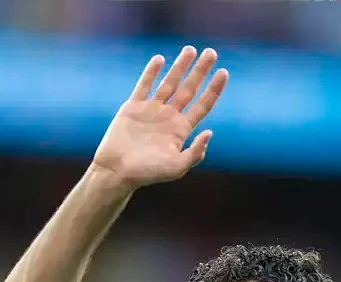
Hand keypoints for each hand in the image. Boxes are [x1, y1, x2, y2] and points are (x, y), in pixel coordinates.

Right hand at [92, 46, 227, 188]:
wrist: (117, 171)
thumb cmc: (147, 173)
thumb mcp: (177, 168)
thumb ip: (195, 152)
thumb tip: (210, 131)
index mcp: (181, 130)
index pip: (202, 105)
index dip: (214, 89)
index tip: (224, 72)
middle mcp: (169, 117)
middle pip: (189, 89)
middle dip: (200, 71)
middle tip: (211, 53)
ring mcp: (151, 110)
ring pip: (169, 83)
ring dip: (180, 66)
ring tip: (190, 49)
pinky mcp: (133, 107)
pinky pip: (144, 85)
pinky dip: (151, 72)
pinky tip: (160, 59)